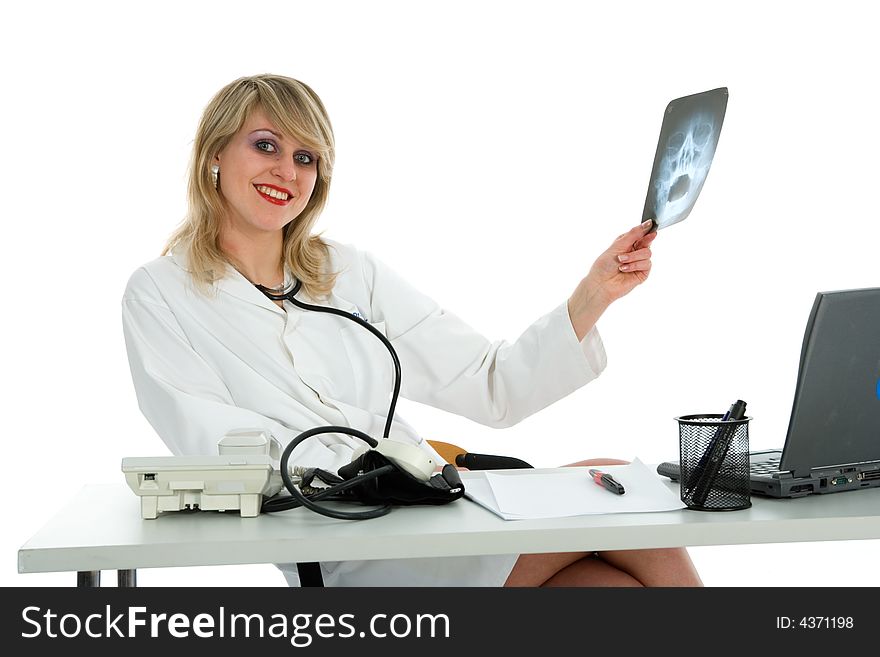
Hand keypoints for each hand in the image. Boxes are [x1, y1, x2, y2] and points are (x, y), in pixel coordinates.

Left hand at [567, 219, 656, 339]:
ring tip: (621, 262)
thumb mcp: (618, 245)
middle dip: (638, 245)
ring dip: (633, 257)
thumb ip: (634, 234)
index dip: (647, 231)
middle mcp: (635, 252)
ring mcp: (639, 263)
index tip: (651, 226)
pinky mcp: (642, 273)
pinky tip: (624, 269)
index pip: (642, 234)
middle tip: (628, 249)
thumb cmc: (604, 265)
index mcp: (628, 243)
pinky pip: (646, 264)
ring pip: (648, 253)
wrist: (601, 283)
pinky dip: (634, 265)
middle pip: (648, 242)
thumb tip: (648, 223)